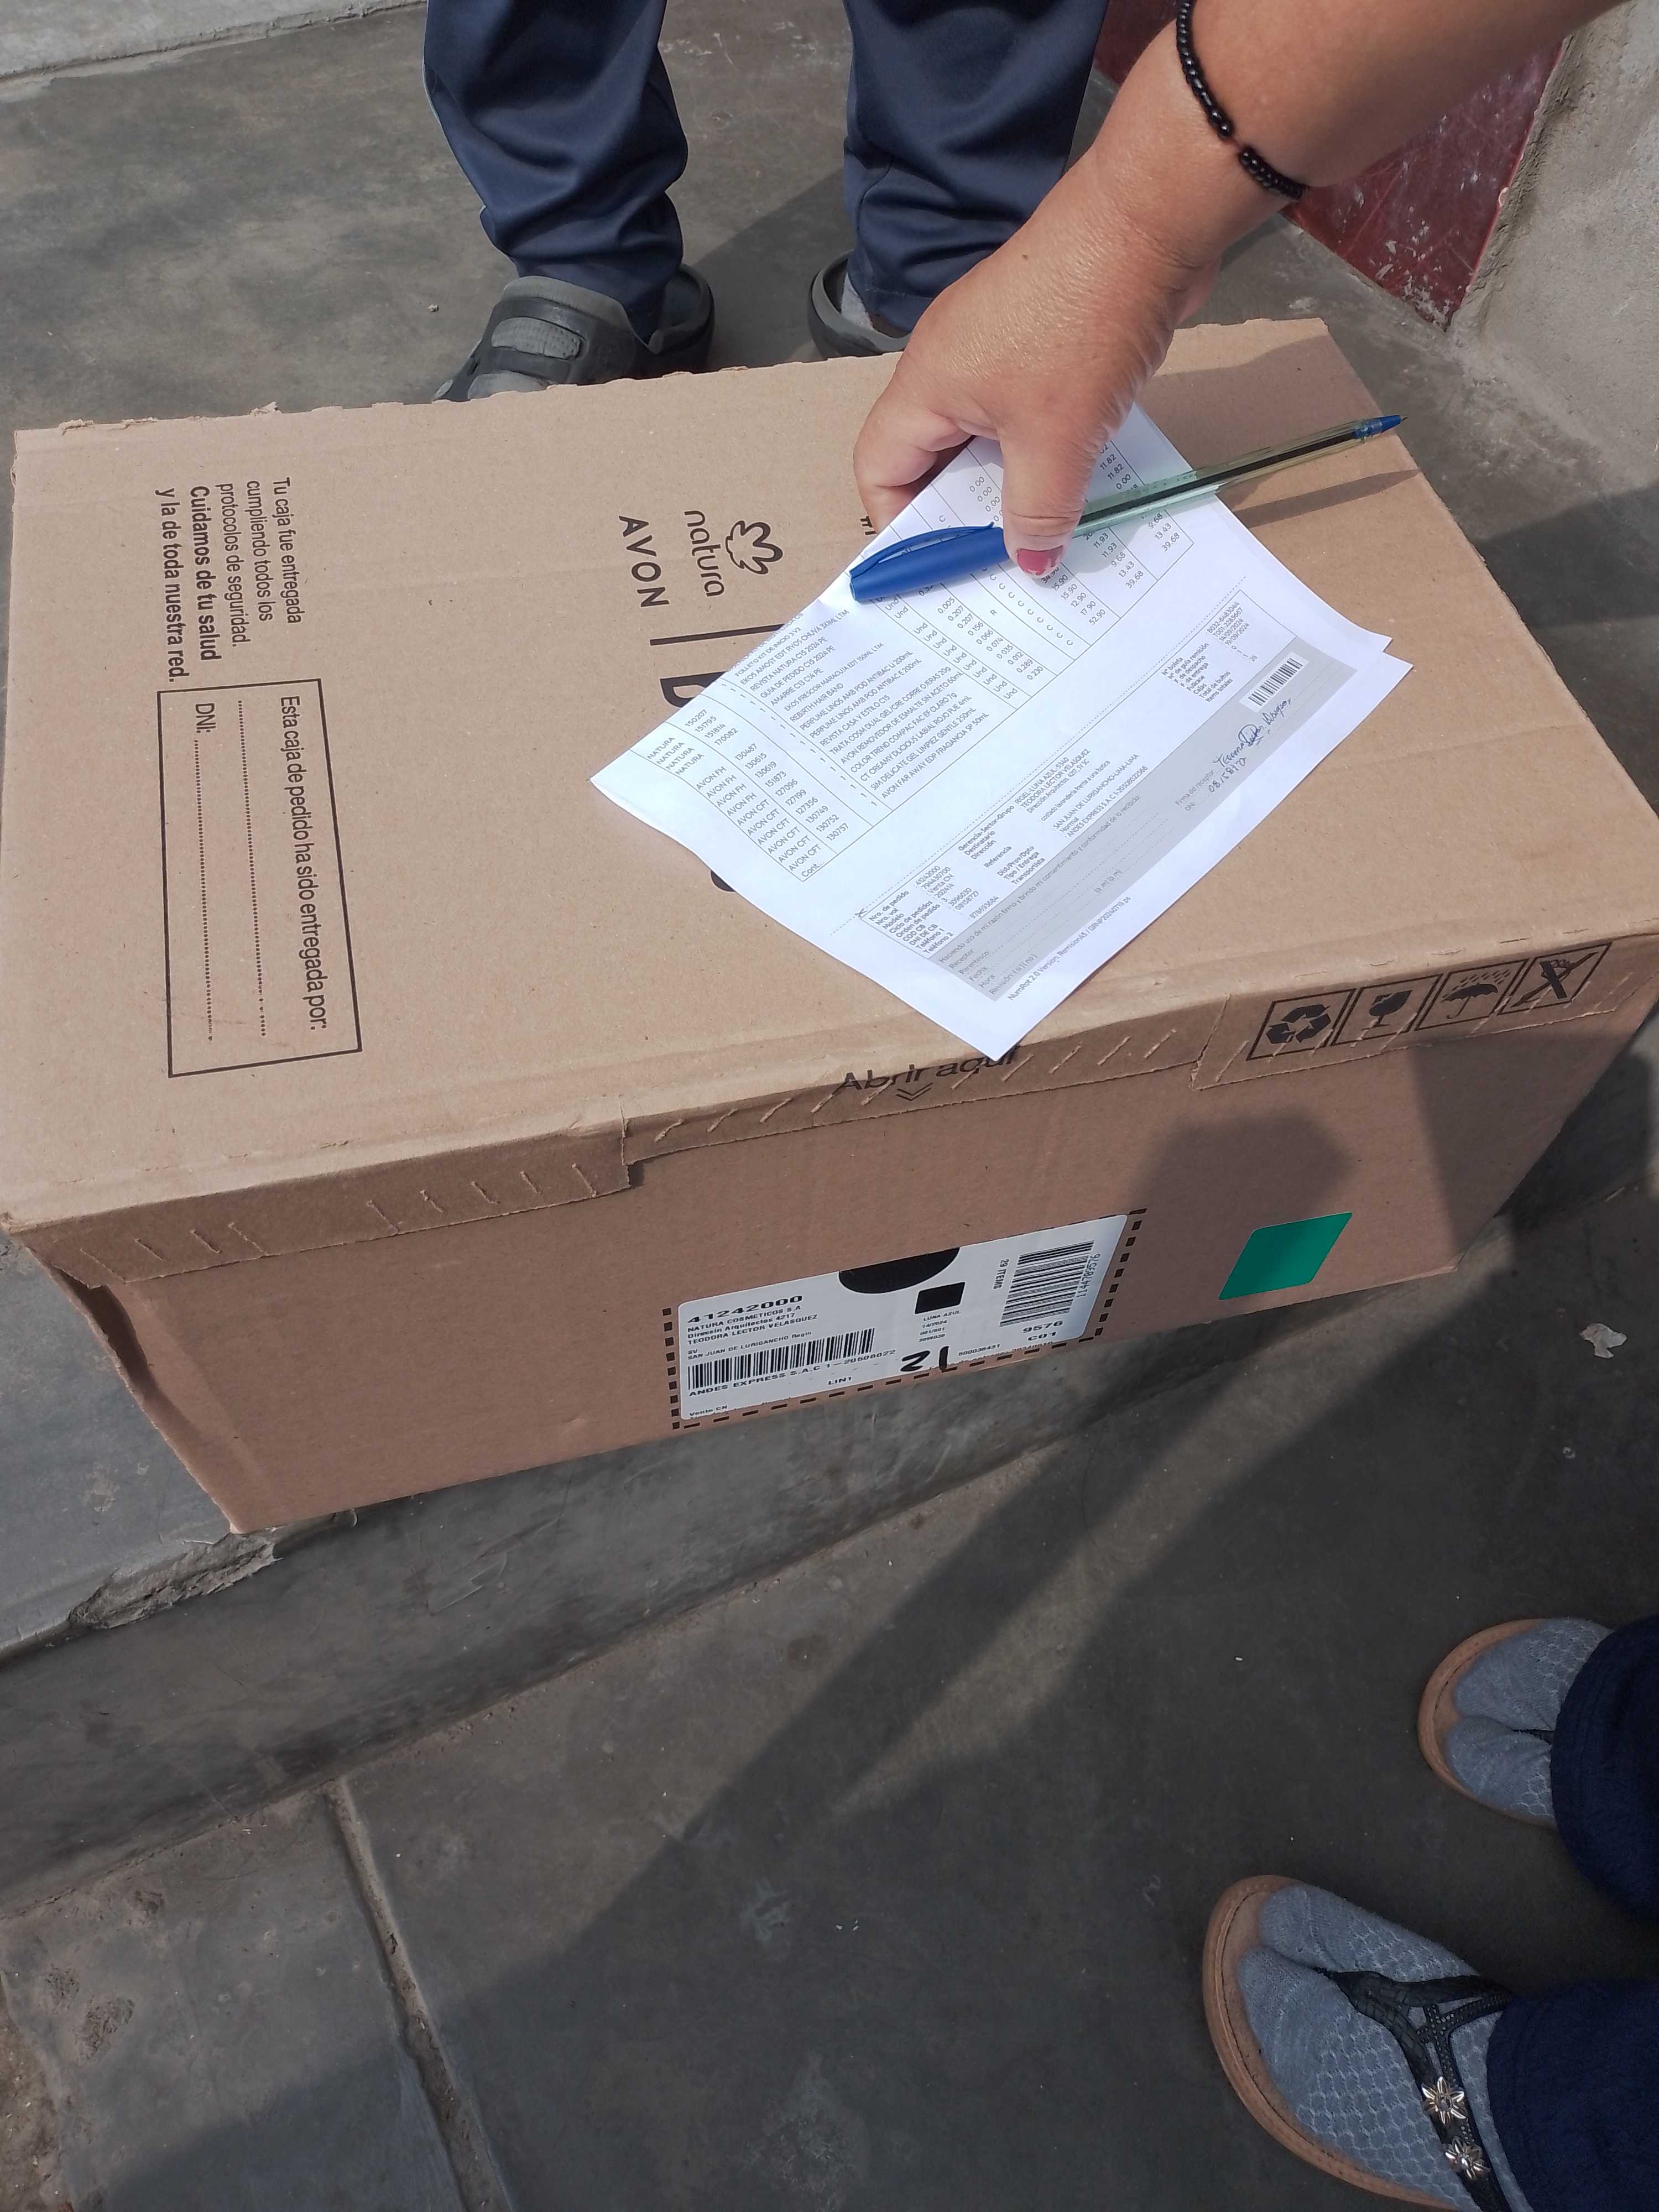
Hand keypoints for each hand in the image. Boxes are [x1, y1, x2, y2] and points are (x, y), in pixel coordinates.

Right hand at [853, 160, 1219, 573]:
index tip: (938, 566)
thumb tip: (1029, 562)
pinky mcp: (1041, 332)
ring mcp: (995, 343)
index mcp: (926, 384)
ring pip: (985, 434)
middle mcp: (948, 361)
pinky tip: (1079, 478)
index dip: (898, 523)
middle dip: (960, 512)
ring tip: (1042, 531)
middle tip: (997, 563)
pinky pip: (1027, 408)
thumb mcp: (1056, 439)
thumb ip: (1036, 510)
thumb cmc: (1081, 323)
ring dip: (1010, 483)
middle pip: (931, 455)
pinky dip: (1045, 449)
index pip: (879, 467)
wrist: (1147, 219)